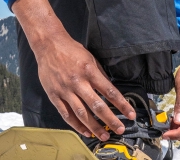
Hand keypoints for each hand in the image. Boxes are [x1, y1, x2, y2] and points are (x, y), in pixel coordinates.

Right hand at [13, 0, 135, 140]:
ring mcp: (65, 90)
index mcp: (89, 71)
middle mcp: (78, 82)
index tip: (130, 114)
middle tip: (120, 129)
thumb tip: (109, 90)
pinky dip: (76, 125)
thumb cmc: (71, 50)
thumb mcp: (90, 57)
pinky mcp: (54, 95)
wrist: (48, 45)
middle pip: (97, 105)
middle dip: (110, 119)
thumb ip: (99, 74)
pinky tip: (85, 131)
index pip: (109, 91)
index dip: (121, 104)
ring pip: (81, 113)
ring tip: (104, 135)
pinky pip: (66, 114)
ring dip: (94, 127)